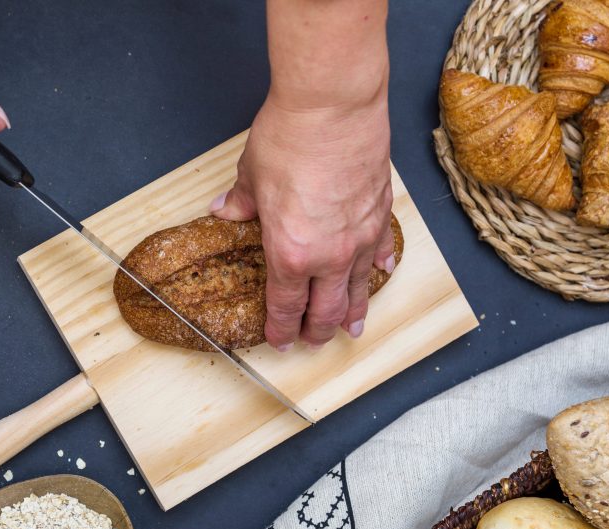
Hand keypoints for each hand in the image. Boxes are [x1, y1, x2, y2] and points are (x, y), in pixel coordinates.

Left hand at [211, 96, 393, 348]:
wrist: (333, 106)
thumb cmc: (290, 139)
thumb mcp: (252, 176)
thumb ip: (242, 202)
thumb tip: (227, 210)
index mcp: (290, 254)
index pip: (286, 307)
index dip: (282, 329)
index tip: (280, 341)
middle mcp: (330, 256)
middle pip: (326, 309)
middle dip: (318, 331)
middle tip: (314, 342)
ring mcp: (360, 237)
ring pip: (358, 288)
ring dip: (354, 312)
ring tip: (353, 328)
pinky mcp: (381, 213)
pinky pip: (381, 250)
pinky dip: (378, 266)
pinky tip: (379, 272)